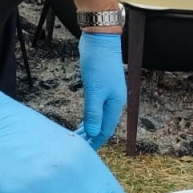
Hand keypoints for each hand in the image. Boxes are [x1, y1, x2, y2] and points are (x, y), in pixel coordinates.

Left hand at [77, 32, 125, 148]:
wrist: (100, 39)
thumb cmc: (98, 64)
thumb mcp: (94, 90)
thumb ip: (93, 112)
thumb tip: (93, 134)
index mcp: (115, 104)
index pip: (105, 130)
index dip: (95, 142)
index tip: (84, 152)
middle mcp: (114, 101)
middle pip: (103, 125)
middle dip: (91, 137)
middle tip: (77, 147)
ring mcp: (108, 93)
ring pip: (99, 116)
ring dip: (89, 127)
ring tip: (78, 136)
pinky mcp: (101, 85)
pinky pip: (96, 107)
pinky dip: (89, 115)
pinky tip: (83, 119)